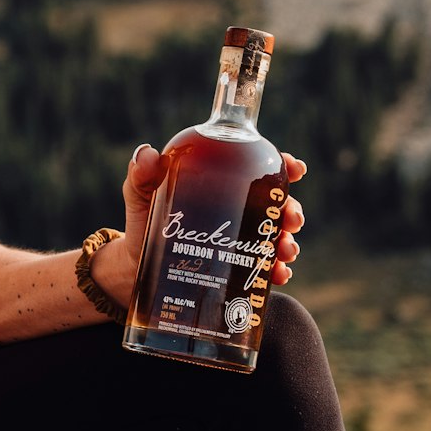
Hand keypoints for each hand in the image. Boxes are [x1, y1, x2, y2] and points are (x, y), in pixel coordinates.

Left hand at [114, 145, 308, 288]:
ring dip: (287, 243)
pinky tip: (278, 274)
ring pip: (275, 238)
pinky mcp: (234, 269)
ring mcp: (238, 241)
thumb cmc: (143, 223)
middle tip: (290, 220)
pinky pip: (263, 270)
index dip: (282, 166)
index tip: (295, 169)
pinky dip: (276, 271)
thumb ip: (141, 175)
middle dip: (291, 211)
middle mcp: (236, 211)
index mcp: (221, 185)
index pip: (258, 169)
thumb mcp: (140, 196)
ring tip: (285, 252)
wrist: (135, 268)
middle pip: (275, 205)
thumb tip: (147, 155)